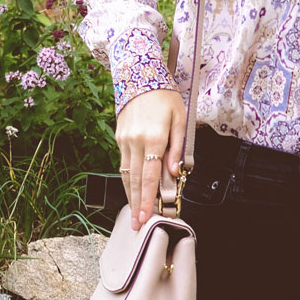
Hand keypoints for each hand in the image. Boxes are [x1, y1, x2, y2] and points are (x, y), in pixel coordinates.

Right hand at [115, 89, 185, 229]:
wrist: (139, 75)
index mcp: (154, 138)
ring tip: (133, 212)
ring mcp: (125, 139)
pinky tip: (131, 189)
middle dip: (136, 205)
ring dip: (129, 195)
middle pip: (134, 180)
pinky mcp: (119, 136)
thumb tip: (174, 171)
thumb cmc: (164, 96)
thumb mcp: (179, 119)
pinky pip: (124, 162)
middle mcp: (136, 141)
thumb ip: (177, 147)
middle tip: (136, 224)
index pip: (149, 176)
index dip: (147, 199)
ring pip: (126, 173)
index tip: (146, 216)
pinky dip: (127, 178)